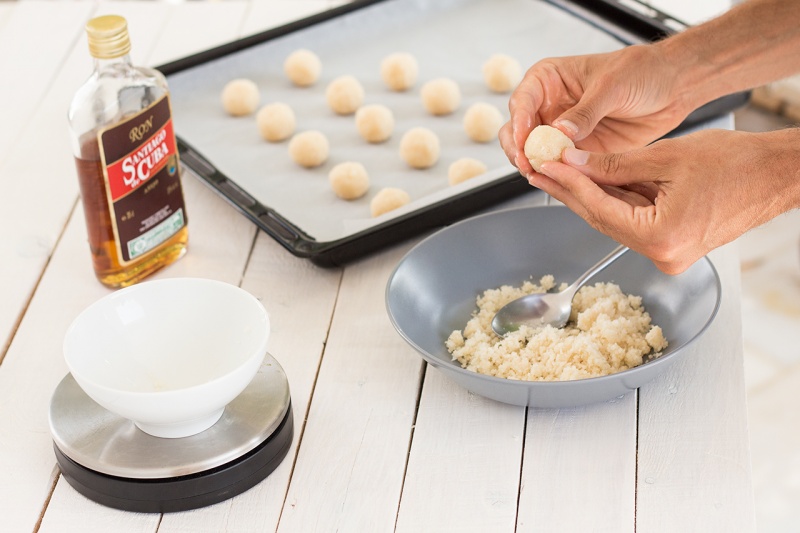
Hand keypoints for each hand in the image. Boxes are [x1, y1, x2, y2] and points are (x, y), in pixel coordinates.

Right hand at [499, 45, 690, 178]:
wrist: (671, 88)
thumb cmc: (641, 71)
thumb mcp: (612, 85)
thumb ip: (585, 111)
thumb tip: (561, 131)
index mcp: (549, 81)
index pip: (522, 101)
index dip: (519, 123)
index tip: (524, 140)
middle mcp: (549, 108)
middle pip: (517, 132)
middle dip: (519, 150)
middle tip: (529, 164)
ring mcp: (561, 133)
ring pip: (533, 154)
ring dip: (535, 166)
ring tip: (542, 175)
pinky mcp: (577, 153)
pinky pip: (559, 168)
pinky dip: (556, 176)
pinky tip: (559, 182)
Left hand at [535, 128, 799, 273]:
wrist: (777, 175)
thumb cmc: (736, 163)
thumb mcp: (667, 158)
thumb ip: (616, 165)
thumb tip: (576, 163)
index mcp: (661, 237)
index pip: (600, 209)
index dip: (570, 185)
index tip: (547, 166)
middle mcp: (663, 254)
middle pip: (603, 219)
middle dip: (571, 191)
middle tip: (541, 169)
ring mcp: (669, 252)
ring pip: (616, 219)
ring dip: (589, 195)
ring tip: (559, 171)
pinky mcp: (673, 244)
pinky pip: (634, 220)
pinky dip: (614, 200)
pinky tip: (590, 181)